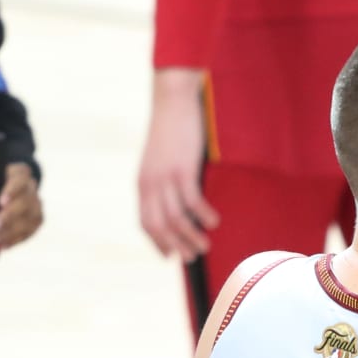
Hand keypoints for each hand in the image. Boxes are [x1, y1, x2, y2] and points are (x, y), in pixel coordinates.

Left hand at [0, 163, 41, 250]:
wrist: (2, 186)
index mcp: (20, 172)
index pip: (20, 180)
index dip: (12, 191)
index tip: (0, 203)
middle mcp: (31, 188)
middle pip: (25, 203)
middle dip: (8, 217)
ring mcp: (36, 205)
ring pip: (29, 220)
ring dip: (10, 232)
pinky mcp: (36, 220)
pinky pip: (29, 232)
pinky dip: (14, 240)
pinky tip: (1, 247)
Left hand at [138, 68, 218, 261]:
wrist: (173, 100)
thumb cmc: (174, 129)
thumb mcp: (164, 160)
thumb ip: (168, 181)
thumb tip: (183, 202)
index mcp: (144, 183)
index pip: (146, 221)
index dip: (157, 242)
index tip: (170, 255)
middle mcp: (150, 183)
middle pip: (159, 225)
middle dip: (175, 245)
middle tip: (192, 257)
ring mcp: (164, 177)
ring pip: (175, 218)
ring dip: (190, 236)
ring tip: (205, 246)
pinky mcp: (181, 169)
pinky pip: (191, 200)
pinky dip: (202, 215)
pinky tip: (214, 222)